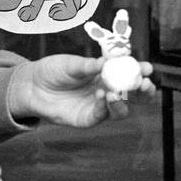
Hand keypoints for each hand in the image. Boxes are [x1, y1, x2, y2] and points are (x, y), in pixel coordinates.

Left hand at [8, 54, 155, 128]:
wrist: (32, 85)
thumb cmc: (54, 70)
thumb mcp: (72, 63)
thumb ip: (89, 65)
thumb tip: (106, 62)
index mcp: (107, 74)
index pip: (131, 74)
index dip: (141, 72)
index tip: (148, 68)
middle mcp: (108, 91)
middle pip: (134, 96)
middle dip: (144, 91)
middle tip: (145, 83)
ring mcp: (98, 106)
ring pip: (121, 110)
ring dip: (123, 101)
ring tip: (115, 91)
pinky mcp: (87, 118)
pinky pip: (101, 115)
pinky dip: (104, 106)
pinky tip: (102, 95)